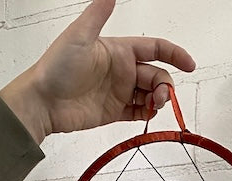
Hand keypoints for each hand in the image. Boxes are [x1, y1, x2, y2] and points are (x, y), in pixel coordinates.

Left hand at [0, 0, 195, 144]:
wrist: (42, 101)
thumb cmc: (57, 67)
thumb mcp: (79, 35)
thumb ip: (99, 13)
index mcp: (119, 50)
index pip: (154, 49)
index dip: (174, 54)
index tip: (189, 65)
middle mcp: (121, 70)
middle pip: (156, 75)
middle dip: (165, 84)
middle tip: (162, 97)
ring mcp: (118, 92)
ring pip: (150, 95)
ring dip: (159, 100)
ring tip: (155, 107)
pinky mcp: (113, 112)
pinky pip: (137, 114)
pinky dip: (147, 116)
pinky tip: (148, 116)